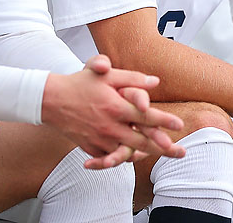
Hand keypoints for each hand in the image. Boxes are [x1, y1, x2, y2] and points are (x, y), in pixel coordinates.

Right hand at [41, 54, 185, 168]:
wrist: (51, 101)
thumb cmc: (80, 83)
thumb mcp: (105, 74)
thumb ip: (131, 78)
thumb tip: (155, 82)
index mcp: (115, 107)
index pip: (145, 116)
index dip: (164, 120)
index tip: (180, 125)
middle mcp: (110, 127)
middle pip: (142, 141)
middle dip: (163, 147)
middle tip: (181, 152)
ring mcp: (100, 140)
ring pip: (128, 152)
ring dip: (146, 155)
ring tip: (163, 156)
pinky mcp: (91, 148)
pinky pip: (111, 157)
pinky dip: (124, 157)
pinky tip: (136, 157)